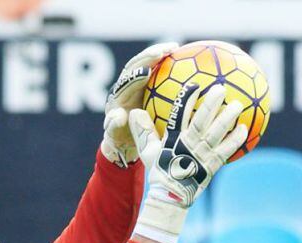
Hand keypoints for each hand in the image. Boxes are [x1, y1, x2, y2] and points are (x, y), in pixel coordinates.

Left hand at [100, 42, 177, 166]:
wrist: (124, 136)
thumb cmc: (121, 137)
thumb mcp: (116, 134)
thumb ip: (114, 125)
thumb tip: (118, 115)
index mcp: (119, 95)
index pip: (126, 81)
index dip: (135, 76)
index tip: (146, 73)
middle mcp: (127, 83)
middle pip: (136, 64)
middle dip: (149, 56)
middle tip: (164, 51)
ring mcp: (138, 80)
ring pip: (148, 62)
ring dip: (161, 53)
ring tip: (175, 47)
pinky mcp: (148, 81)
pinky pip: (160, 69)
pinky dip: (171, 62)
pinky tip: (187, 58)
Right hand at [129, 83, 247, 242]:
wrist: (171, 195)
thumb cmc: (160, 170)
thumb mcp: (148, 150)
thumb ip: (142, 131)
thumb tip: (133, 112)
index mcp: (173, 138)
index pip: (179, 115)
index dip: (186, 99)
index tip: (194, 85)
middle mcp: (189, 144)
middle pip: (202, 120)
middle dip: (211, 103)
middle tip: (221, 88)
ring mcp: (202, 154)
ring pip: (217, 133)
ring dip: (228, 118)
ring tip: (237, 104)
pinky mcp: (212, 164)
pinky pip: (227, 150)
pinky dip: (236, 139)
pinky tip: (244, 129)